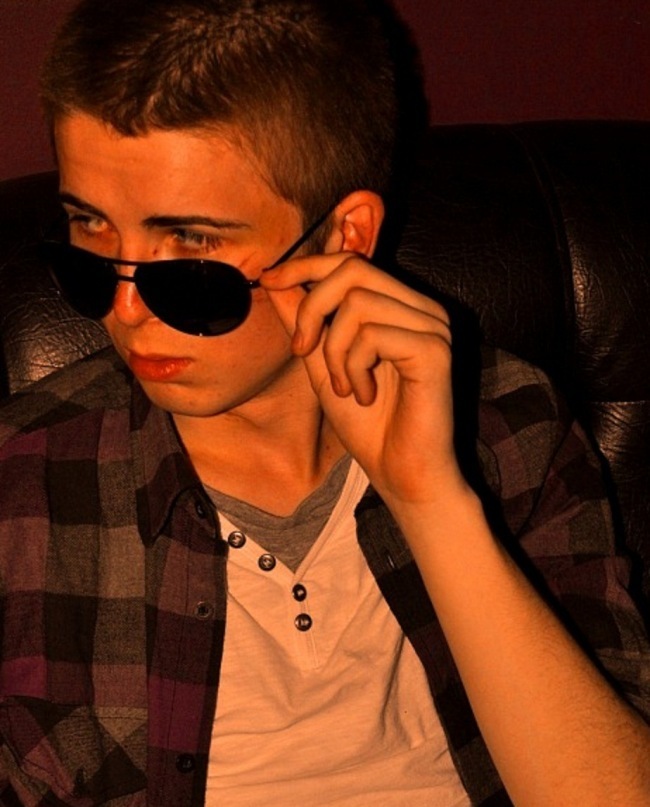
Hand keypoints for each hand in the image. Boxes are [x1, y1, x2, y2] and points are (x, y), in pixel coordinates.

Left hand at [261, 253, 466, 505]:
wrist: (400, 473)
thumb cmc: (368, 425)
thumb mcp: (322, 365)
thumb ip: (304, 322)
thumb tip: (275, 280)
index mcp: (401, 307)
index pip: (351, 262)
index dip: (306, 265)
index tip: (270, 279)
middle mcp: (422, 308)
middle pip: (352, 270)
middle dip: (312, 308)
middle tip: (303, 351)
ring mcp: (433, 326)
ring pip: (357, 303)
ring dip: (334, 350)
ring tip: (344, 386)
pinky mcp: (434, 349)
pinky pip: (372, 334)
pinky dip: (354, 367)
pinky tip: (364, 395)